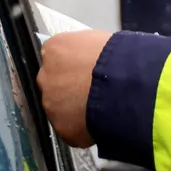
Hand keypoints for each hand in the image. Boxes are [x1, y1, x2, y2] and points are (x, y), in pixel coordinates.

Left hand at [37, 29, 113, 146]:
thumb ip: (84, 51)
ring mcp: (50, 103)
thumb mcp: (98, 41)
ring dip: (75, 110)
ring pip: (60, 109)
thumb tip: (89, 59)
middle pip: (54, 84)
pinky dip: (82, 129)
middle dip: (70, 89)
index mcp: (54, 49)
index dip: (73, 67)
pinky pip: (71, 129)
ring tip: (100, 108)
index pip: (55, 58)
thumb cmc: (118, 58)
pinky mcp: (61, 127)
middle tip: (92, 92)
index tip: (85, 72)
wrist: (125, 84)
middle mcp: (45, 76)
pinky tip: (99, 121)